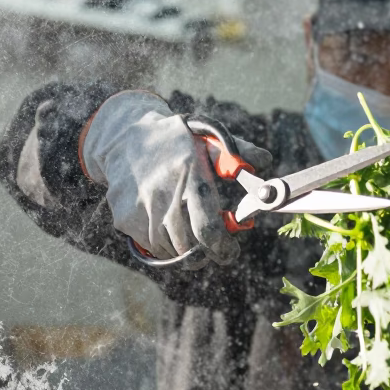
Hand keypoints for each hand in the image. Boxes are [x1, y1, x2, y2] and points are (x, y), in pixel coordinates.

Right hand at [81, 91, 270, 265]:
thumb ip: (239, 151)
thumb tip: (265, 161)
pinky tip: (170, 229)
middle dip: (207, 253)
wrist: (125, 136)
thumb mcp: (208, 137)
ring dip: (185, 251)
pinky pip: (150, 246)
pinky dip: (164, 246)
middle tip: (215, 249)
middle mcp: (163, 194)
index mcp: (189, 175)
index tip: (230, 251)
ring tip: (192, 236)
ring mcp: (141, 208)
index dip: (222, 248)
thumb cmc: (176, 140)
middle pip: (189, 247)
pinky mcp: (124, 217)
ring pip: (170, 250)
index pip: (207, 228)